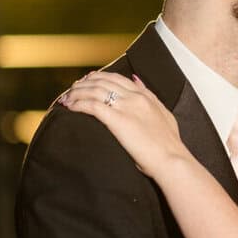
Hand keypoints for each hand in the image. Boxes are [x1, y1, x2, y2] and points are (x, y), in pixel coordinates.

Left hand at [58, 70, 186, 179]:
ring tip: (66, 100)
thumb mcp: (164, 114)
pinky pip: (92, 105)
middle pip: (102, 81)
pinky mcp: (118, 120)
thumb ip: (150, 96)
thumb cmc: (169, 144)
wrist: (172, 159)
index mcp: (145, 96)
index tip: (86, 82)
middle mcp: (135, 97)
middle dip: (83, 84)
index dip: (98, 78)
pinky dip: (78, 104)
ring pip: (94, 90)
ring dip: (76, 93)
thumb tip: (137, 80)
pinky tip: (70, 108)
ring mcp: (126, 107)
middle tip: (71, 91)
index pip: (116, 78)